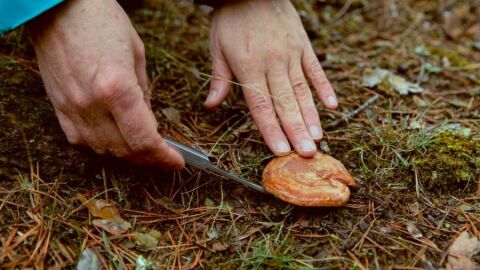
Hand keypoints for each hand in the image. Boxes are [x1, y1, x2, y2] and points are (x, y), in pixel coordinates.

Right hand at [30, 0, 183, 168]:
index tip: (177, 162)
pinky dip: (102, 146)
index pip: (145, 140)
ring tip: (144, 149)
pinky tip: (116, 140)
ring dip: (128, 155)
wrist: (57, 8)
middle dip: (150, 160)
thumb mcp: (137, 53)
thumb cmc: (101, 21)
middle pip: (126, 151)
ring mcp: (72, 108)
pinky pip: (81, 141)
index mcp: (117, 88)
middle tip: (165, 158)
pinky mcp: (59, 108)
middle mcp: (93, 104)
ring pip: (104, 150)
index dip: (164, 157)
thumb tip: (149, 121)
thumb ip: (144, 93)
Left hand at [204, 0, 337, 156]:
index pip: (261, 105)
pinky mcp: (303, 45)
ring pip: (302, 90)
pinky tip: (333, 105)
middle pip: (285, 103)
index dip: (271, 130)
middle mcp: (273, 63)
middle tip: (307, 153)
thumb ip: (219, 78)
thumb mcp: (217, 47)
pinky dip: (324, 87)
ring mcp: (291, 54)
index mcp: (249, 66)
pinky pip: (315, 69)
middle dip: (296, 130)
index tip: (280, 151)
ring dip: (311, 115)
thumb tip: (210, 105)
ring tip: (318, 138)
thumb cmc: (231, 19)